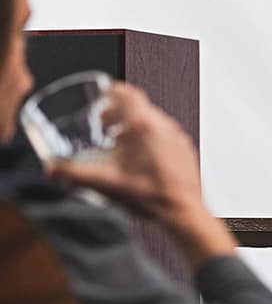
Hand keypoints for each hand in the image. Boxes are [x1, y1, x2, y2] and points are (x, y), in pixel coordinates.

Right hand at [47, 83, 234, 267]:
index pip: (127, 93)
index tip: (102, 96)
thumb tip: (54, 170)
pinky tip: (142, 159)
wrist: (182, 212)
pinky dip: (152, 139)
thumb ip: (74, 174)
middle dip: (119, 113)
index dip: (111, 91)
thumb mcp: (105, 183)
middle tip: (105, 124)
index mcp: (143, 126)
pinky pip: (167, 135)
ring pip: (154, 121)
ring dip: (135, 126)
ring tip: (121, 143)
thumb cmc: (151, 196)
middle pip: (139, 107)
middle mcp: (164, 127)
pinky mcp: (186, 151)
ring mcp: (178, 138)